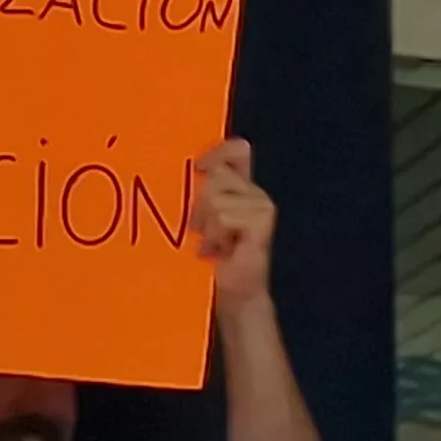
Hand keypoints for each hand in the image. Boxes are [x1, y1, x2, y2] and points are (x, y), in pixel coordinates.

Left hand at [191, 138, 274, 301]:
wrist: (232, 292)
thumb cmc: (210, 257)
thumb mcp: (197, 217)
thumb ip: (194, 191)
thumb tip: (177, 169)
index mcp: (240, 185)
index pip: (237, 149)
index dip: (217, 151)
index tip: (197, 167)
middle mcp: (254, 191)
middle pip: (216, 173)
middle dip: (199, 203)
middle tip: (201, 230)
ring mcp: (262, 205)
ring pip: (215, 196)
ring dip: (206, 224)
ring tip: (212, 242)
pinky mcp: (263, 220)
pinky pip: (223, 216)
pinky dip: (215, 235)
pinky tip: (221, 249)